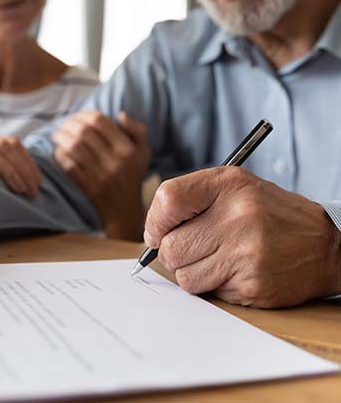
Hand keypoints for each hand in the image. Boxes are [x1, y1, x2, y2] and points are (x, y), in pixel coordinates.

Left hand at [53, 111, 150, 240]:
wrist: (125, 211)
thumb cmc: (132, 177)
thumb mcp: (143, 153)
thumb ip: (137, 131)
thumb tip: (120, 114)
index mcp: (127, 149)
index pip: (100, 121)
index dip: (84, 114)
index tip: (78, 116)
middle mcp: (115, 161)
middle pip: (84, 132)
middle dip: (69, 124)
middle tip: (63, 125)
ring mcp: (100, 175)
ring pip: (74, 147)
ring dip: (61, 138)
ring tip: (57, 135)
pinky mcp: (88, 187)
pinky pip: (69, 165)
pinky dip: (60, 155)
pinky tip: (58, 151)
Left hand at [144, 167, 340, 307]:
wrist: (325, 244)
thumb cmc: (268, 213)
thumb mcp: (233, 187)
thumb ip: (190, 200)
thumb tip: (152, 234)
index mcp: (229, 184)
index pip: (168, 200)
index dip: (155, 221)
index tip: (158, 232)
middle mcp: (238, 216)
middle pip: (170, 247)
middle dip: (172, 253)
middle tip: (191, 248)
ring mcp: (247, 252)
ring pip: (184, 276)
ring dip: (192, 272)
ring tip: (217, 259)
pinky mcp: (254, 284)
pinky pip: (208, 293)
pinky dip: (214, 285)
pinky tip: (235, 271)